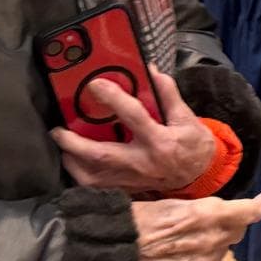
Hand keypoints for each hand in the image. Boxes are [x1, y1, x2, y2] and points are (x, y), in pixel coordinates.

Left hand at [50, 67, 216, 194]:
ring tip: (62, 146)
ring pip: (93, 177)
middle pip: (101, 155)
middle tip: (58, 130)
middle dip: (75, 143)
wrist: (202, 176)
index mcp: (159, 140)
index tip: (96, 84)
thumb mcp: (187, 116)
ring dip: (72, 162)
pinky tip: (75, 164)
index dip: (113, 97)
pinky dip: (82, 176)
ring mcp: (132, 180)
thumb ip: (168, 94)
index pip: (133, 116)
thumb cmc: (194, 144)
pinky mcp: (127, 190)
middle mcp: (142, 162)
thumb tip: (151, 71)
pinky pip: (97, 188)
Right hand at [131, 193, 260, 260]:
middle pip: (237, 231)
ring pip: (221, 250)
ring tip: (191, 235)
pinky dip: (202, 258)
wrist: (116, 253)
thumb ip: (202, 208)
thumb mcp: (174, 202)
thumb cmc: (140, 219)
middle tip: (216, 216)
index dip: (259, 206)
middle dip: (232, 222)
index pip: (247, 213)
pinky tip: (183, 252)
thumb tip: (217, 208)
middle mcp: (211, 241)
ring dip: (215, 241)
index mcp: (208, 215)